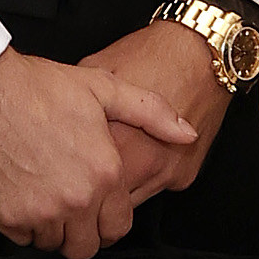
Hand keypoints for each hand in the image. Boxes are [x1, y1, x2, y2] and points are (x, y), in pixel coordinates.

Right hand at [0, 48, 192, 258]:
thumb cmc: (38, 87)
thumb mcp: (103, 88)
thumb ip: (152, 113)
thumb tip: (187, 134)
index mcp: (104, 174)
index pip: (118, 227)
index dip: (108, 220)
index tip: (96, 207)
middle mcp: (76, 199)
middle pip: (86, 247)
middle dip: (82, 232)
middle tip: (69, 207)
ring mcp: (40, 211)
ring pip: (53, 245)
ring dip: (51, 228)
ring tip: (44, 195)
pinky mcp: (6, 216)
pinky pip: (21, 239)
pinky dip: (22, 224)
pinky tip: (21, 193)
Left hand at [77, 17, 231, 206]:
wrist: (199, 54)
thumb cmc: (151, 57)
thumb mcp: (96, 72)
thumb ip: (77, 106)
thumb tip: (58, 122)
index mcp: (116, 141)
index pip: (81, 182)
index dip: (65, 180)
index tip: (60, 173)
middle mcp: (142, 163)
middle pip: (104, 202)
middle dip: (89, 194)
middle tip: (77, 177)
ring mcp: (165, 174)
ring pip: (128, 204)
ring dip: (115, 193)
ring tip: (107, 168)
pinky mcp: (182, 178)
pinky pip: (153, 191)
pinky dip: (140, 182)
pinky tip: (137, 158)